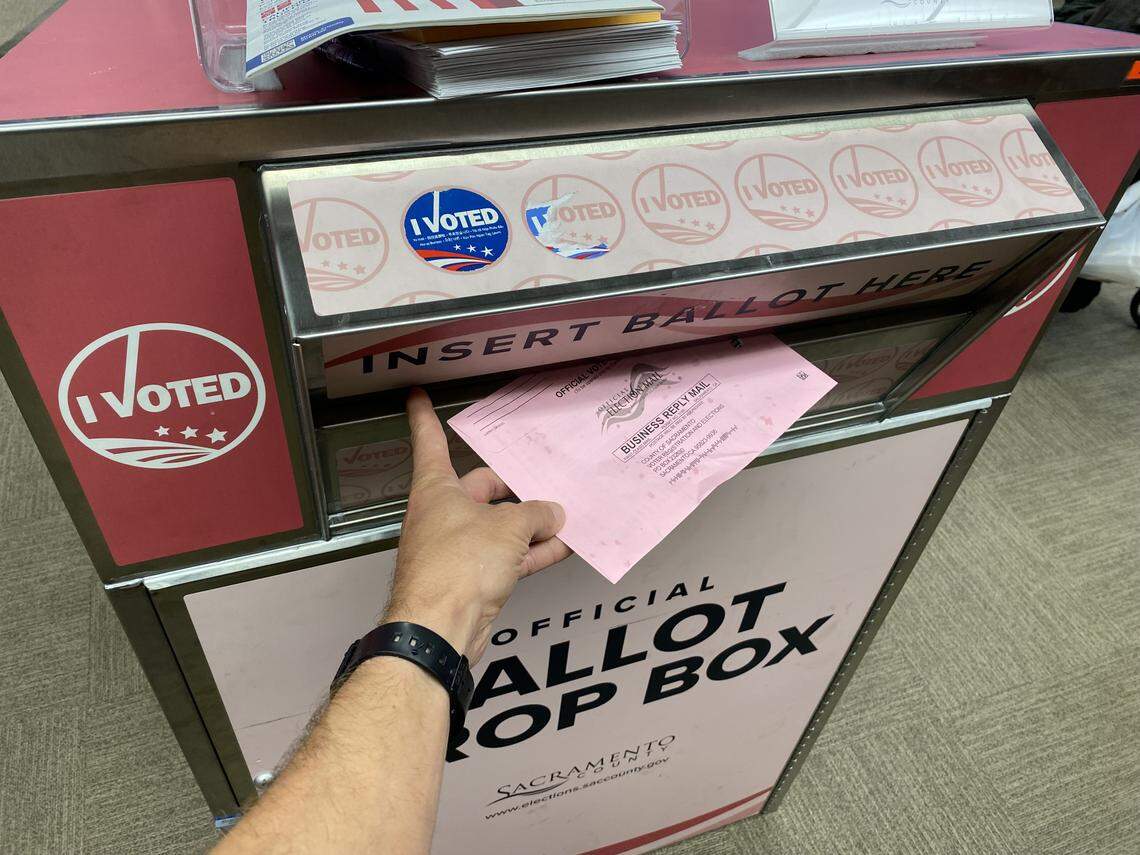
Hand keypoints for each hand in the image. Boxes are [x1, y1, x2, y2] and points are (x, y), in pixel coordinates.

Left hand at [385, 388, 571, 664]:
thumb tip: (554, 514)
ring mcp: (456, 549)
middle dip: (515, 488)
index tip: (415, 395)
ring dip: (530, 525)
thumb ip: (536, 515)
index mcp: (436, 490)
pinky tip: (562, 548)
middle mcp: (442, 516)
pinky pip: (506, 557)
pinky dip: (532, 553)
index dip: (424, 417)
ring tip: (566, 515)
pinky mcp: (472, 580)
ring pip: (498, 527)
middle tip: (548, 481)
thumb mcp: (508, 528)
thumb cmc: (458, 566)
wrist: (441, 629)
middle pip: (480, 490)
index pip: (429, 442)